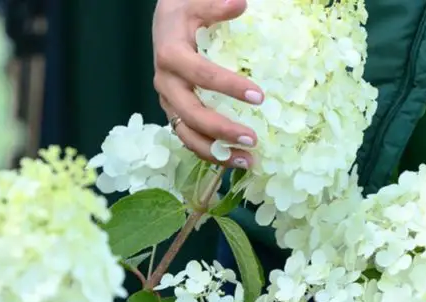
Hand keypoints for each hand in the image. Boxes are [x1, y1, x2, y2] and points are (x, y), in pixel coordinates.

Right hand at [152, 0, 261, 166]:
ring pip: (187, 134)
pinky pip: (190, 137)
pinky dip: (211, 152)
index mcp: (171, 55)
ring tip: (247, 162)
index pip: (200, 75)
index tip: (259, 96)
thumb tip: (240, 3)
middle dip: (221, 130)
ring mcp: (168, 101)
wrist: (165, 23)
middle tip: (253, 139)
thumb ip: (216, 6)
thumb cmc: (185, 12)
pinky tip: (235, 160)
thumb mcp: (196, 2)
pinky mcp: (175, 112)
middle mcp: (165, 83)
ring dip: (216, 152)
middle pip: (191, 113)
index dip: (228, 87)